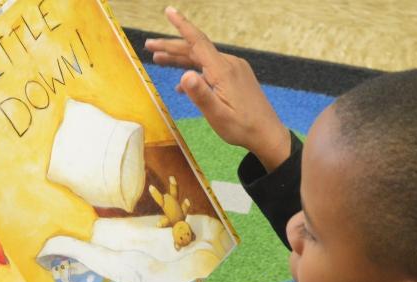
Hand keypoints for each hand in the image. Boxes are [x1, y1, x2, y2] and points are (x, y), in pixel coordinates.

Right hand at [146, 6, 291, 170]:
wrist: (268, 134)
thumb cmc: (242, 127)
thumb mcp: (217, 115)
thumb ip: (200, 95)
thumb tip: (183, 75)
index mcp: (223, 71)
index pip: (198, 42)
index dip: (182, 25)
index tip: (169, 10)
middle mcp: (229, 64)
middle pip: (196, 49)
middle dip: (171, 46)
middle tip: (149, 45)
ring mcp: (235, 69)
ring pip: (202, 58)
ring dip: (180, 58)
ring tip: (158, 59)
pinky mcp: (237, 77)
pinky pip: (211, 69)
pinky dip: (195, 72)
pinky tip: (184, 85)